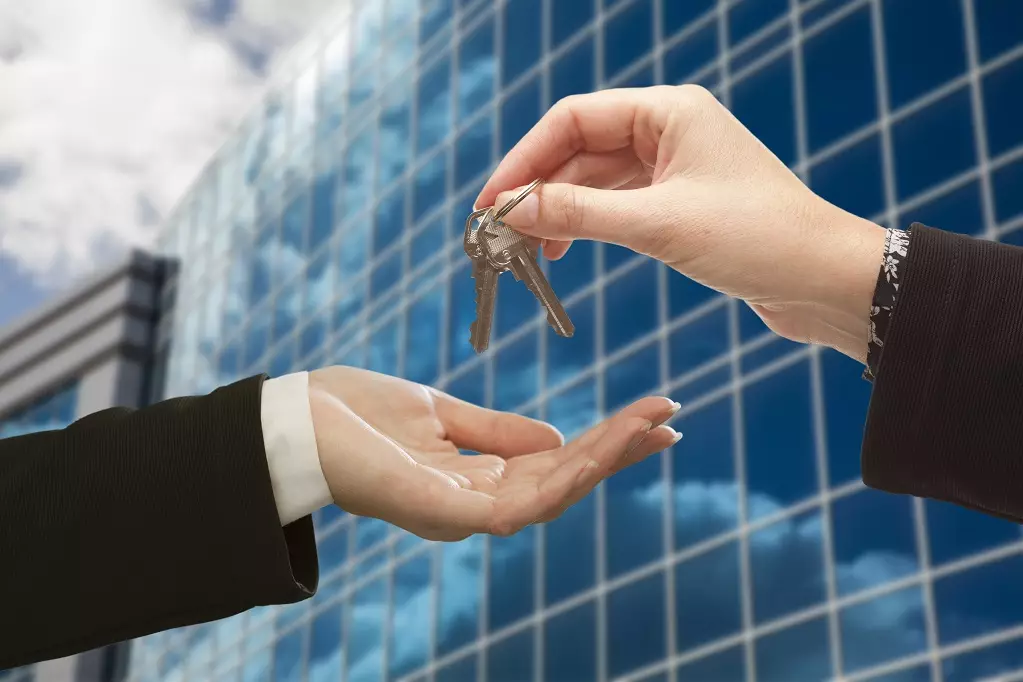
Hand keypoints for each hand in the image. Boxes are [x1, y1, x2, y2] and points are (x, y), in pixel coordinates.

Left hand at [307, 366, 679, 540]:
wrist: (291, 417)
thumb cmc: (353, 414)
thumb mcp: (439, 412)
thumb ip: (494, 431)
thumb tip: (554, 438)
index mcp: (473, 479)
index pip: (552, 466)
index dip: (602, 445)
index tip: (650, 415)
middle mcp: (473, 504)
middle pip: (562, 484)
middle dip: (618, 453)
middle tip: (670, 419)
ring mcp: (460, 513)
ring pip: (551, 496)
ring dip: (603, 461)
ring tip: (650, 427)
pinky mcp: (444, 513)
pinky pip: (518, 505)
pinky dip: (564, 477)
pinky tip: (598, 449)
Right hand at [476, 85, 887, 362]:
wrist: (825, 281)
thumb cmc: (758, 238)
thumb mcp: (659, 224)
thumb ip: (580, 214)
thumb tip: (512, 210)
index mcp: (669, 111)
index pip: (574, 119)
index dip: (525, 159)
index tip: (492, 201)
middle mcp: (669, 130)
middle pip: (580, 149)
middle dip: (538, 189)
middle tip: (499, 232)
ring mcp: (674, 167)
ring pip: (595, 181)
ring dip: (559, 212)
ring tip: (527, 251)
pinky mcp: (679, 203)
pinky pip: (616, 205)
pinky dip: (586, 226)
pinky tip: (562, 250)